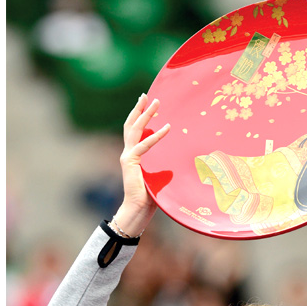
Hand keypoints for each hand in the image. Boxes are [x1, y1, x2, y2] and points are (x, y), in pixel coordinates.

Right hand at [115, 94, 170, 236]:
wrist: (137, 210)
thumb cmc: (150, 197)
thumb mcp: (160, 177)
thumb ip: (165, 167)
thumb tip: (179, 164)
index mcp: (133, 155)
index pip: (135, 130)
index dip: (140, 115)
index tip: (147, 102)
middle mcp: (128, 153)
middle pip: (131, 124)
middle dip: (139, 109)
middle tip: (147, 95)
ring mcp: (127, 156)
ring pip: (135, 129)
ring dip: (145, 114)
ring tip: (155, 103)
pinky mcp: (130, 162)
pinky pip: (143, 145)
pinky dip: (155, 136)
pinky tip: (166, 128)